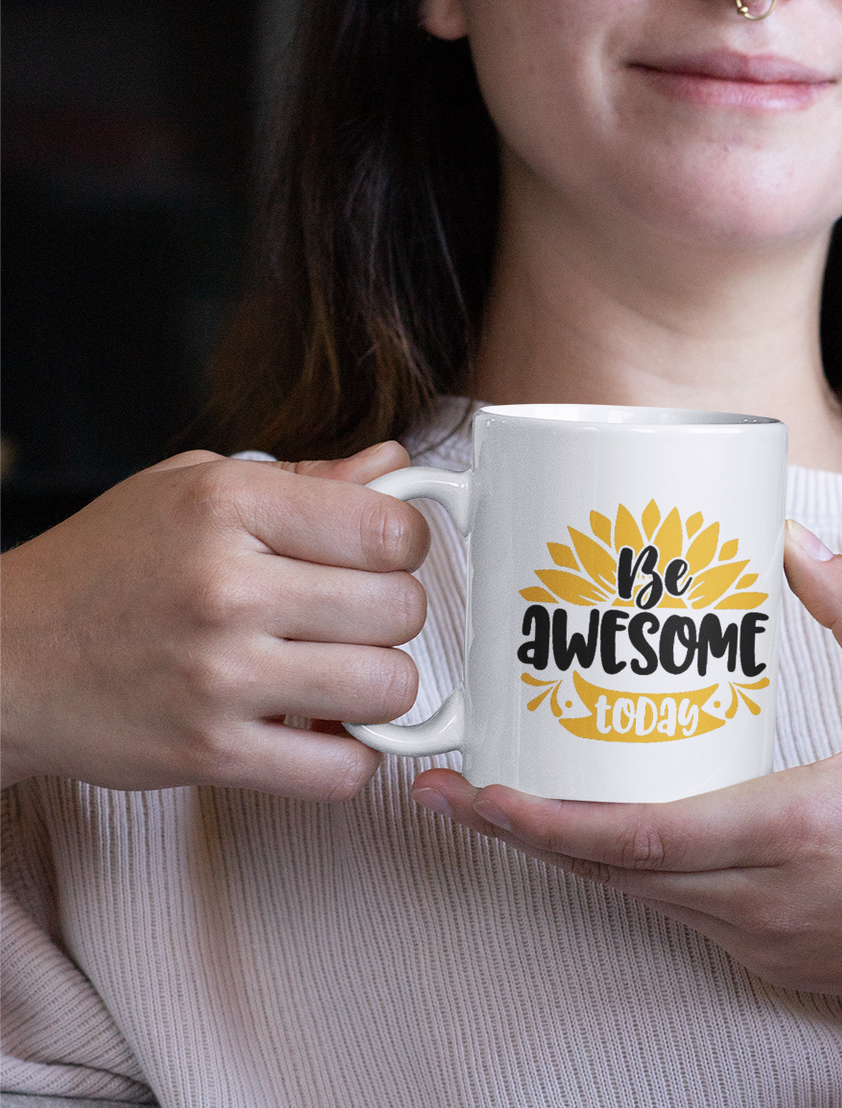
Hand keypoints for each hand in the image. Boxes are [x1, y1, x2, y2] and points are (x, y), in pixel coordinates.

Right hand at [0, 442, 429, 800]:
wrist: (4, 658)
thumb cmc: (107, 563)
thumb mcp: (195, 488)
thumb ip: (308, 480)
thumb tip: (398, 467)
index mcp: (228, 505)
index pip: (389, 528)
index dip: (405, 545)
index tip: (380, 557)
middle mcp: (226, 588)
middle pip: (401, 608)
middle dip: (393, 615)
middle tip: (353, 617)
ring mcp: (219, 677)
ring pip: (387, 688)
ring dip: (379, 686)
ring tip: (339, 671)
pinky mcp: (209, 755)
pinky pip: (342, 771)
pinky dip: (351, 756)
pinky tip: (321, 729)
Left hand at [412, 520, 841, 1087]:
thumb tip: (792, 539)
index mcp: (796, 829)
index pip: (638, 838)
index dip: (542, 821)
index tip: (473, 792)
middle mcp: (765, 898)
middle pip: (609, 876)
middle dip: (518, 837)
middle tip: (449, 792)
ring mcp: (767, 939)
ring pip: (635, 901)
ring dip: (565, 855)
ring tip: (508, 799)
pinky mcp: (778, 957)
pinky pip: (677, 915)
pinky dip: (623, 875)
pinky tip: (604, 830)